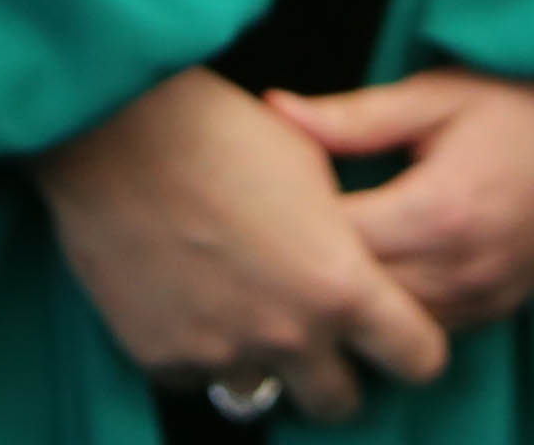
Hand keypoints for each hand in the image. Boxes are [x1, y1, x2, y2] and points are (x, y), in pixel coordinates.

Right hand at [34, 69, 453, 423]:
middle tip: (311, 332)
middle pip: (340, 404)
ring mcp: (223, 354)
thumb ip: (345, 234)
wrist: (116, 129)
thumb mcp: (311, 165)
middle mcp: (289, 335)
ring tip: (239, 302)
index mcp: (341, 285)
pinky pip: (198, 375)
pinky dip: (199, 346)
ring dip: (260, 360)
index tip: (391, 332)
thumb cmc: (219, 130)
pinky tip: (186, 292)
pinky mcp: (163, 359)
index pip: (418, 358)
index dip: (411, 345)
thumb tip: (353, 262)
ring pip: (264, 392)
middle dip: (334, 374)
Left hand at [260, 23, 533, 333]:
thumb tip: (273, 111)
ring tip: (324, 255)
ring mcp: (489, 296)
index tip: (267, 199)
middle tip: (280, 235)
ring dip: (360, 297)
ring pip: (396, 324)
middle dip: (318, 271)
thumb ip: (352, 117)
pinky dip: (402, 307)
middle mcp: (463, 270)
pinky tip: (380, 269)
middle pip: (360, 299)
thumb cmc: (529, 95)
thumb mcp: (435, 94)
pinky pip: (435, 327)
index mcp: (437, 213)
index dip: (292, 227)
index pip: (336, 248)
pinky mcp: (506, 305)